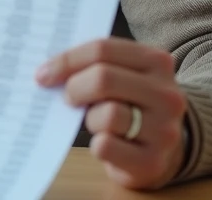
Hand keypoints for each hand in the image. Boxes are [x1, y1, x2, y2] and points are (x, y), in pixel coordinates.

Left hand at [36, 38, 187, 189]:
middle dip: (74, 88)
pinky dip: (96, 144)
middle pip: (103, 78)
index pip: (102, 49)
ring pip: (107, 114)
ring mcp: (164, 130)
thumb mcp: (124, 77)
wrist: (164, 152)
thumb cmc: (131, 106)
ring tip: (96, 121)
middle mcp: (167, 94)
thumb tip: (49, 69)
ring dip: (90, 118)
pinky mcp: (153, 161)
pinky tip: (105, 143)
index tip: (44, 73)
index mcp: (157, 62)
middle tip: (67, 97)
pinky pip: (106, 146)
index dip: (67, 60)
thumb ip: (96, 66)